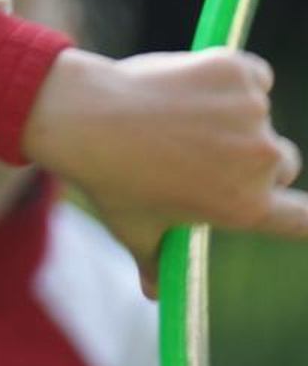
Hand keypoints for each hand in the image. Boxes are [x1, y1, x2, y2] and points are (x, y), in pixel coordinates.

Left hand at [20, 50, 307, 295]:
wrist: (80, 115)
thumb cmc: (108, 177)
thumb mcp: (134, 230)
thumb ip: (155, 264)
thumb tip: (154, 294)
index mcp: (246, 207)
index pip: (307, 220)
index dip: (303, 213)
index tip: (291, 205)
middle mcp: (259, 161)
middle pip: (283, 162)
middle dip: (252, 159)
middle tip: (200, 151)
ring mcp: (251, 113)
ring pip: (260, 115)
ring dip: (233, 114)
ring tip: (178, 116)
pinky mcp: (236, 71)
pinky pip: (252, 74)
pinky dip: (231, 75)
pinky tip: (190, 82)